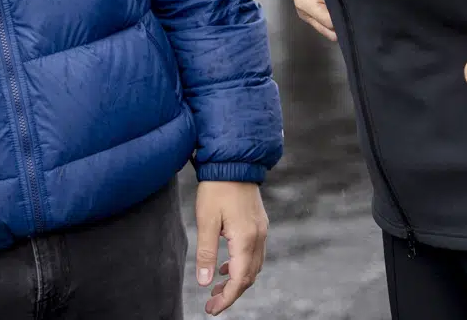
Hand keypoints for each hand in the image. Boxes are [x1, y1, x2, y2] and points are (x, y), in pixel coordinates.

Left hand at [195, 181, 267, 315]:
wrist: (233, 161)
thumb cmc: (217, 189)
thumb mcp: (206, 221)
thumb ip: (207, 253)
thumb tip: (205, 282)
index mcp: (246, 239)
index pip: (239, 280)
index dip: (227, 298)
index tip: (212, 309)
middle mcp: (258, 237)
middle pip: (249, 277)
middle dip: (232, 293)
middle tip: (212, 303)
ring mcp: (261, 230)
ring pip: (254, 266)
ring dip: (238, 280)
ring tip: (218, 287)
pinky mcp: (259, 223)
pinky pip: (255, 253)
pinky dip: (242, 265)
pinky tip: (227, 265)